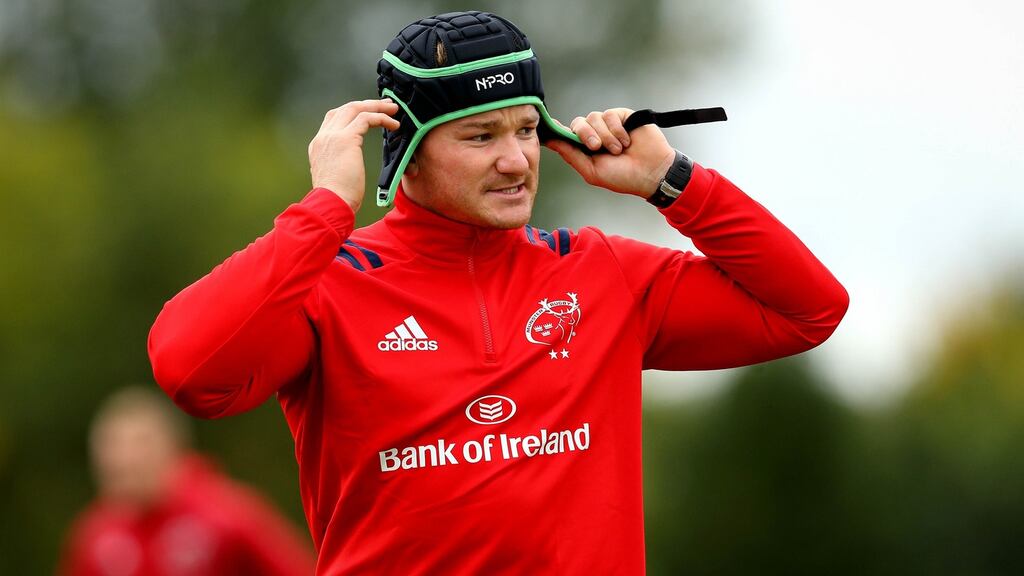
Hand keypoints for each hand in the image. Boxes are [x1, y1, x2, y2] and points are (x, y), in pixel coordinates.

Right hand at [308, 99, 400, 212]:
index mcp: (319, 145)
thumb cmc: (337, 199)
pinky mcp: (346, 139)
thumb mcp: (336, 177)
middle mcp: (323, 137)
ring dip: (377, 106)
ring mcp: (332, 136)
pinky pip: (366, 119)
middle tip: (387, 105)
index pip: (334, 118)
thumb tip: (351, 166)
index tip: (370, 113)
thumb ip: (341, 165)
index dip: (354, 112)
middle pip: (346, 109)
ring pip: (355, 109)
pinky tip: (394, 125)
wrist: (330, 204)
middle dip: (368, 104)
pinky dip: (381, 118)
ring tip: (394, 109)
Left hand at [544, 108, 676, 198]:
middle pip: (578, 123)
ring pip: (594, 117)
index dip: (558, 130)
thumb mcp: (592, 171)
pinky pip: (610, 115)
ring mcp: (608, 124)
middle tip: (596, 148)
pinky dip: (617, 130)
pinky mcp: (622, 116)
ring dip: (605, 136)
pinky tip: (626, 141)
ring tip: (618, 150)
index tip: (548, 127)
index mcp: (585, 148)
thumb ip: (571, 155)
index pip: (567, 133)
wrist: (651, 172)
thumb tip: (551, 141)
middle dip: (585, 135)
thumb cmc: (622, 177)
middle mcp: (595, 133)